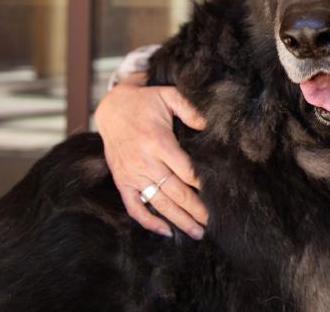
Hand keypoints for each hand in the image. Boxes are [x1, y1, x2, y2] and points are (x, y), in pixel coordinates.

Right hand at [95, 72, 209, 238]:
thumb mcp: (168, 96)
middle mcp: (145, 162)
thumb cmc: (145, 102)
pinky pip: (134, 207)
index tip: (218, 196)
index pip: (185, 171)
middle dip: (195, 210)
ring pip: (159, 203)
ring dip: (178, 220)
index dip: (202, 185)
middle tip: (212, 223)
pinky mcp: (122, 182)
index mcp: (158, 142)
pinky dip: (148, 221)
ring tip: (196, 233)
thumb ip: (190, 109)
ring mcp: (132, 175)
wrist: (111, 108)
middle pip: (175, 192)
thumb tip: (209, 125)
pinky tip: (165, 231)